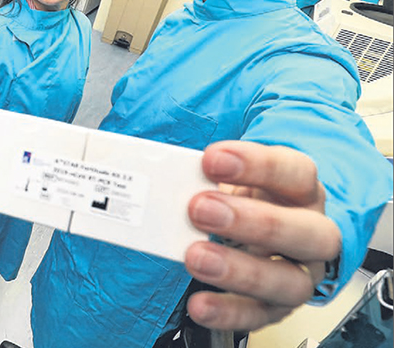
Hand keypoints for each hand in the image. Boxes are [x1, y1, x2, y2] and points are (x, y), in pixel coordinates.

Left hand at [184, 141, 339, 330]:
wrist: (257, 232)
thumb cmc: (244, 198)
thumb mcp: (232, 179)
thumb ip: (206, 176)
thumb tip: (165, 172)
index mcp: (302, 192)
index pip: (297, 172)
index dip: (257, 165)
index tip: (211, 159)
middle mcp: (312, 234)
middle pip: (306, 232)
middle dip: (250, 220)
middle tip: (199, 208)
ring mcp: (299, 275)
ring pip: (290, 282)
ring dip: (240, 271)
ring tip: (195, 256)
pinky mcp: (277, 307)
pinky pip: (260, 317)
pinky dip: (228, 312)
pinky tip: (199, 304)